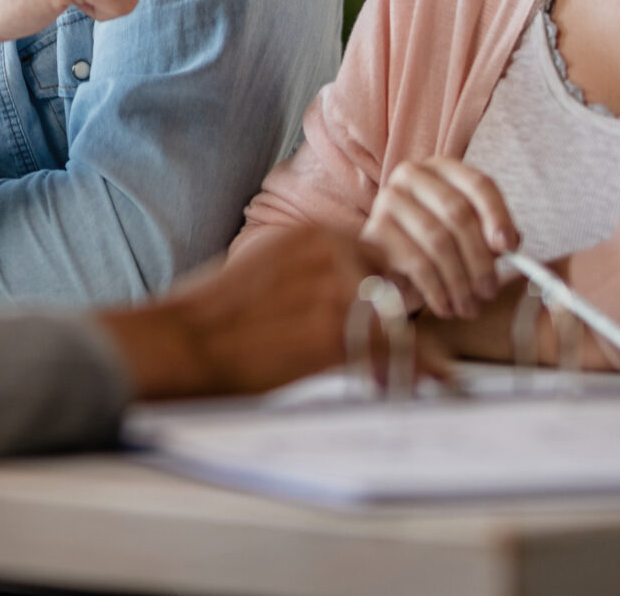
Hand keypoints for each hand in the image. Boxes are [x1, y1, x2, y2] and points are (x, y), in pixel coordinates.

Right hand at [98, 227, 409, 399]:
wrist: (182, 342)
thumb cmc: (211, 315)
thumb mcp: (265, 267)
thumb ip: (307, 273)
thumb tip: (335, 296)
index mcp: (312, 235)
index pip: (380, 256)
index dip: (391, 291)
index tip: (400, 318)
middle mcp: (332, 254)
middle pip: (397, 287)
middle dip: (407, 322)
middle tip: (425, 355)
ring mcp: (336, 291)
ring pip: (402, 321)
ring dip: (418, 351)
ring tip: (433, 376)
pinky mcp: (335, 334)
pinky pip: (398, 351)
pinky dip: (421, 370)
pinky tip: (437, 385)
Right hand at [360, 157, 517, 319]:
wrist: (389, 269)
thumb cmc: (434, 249)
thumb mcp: (468, 238)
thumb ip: (492, 237)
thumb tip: (508, 245)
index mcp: (442, 169)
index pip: (479, 184)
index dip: (498, 216)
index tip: (510, 249)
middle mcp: (411, 175)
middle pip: (458, 213)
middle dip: (480, 258)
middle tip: (490, 291)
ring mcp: (389, 199)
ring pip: (438, 240)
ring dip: (460, 281)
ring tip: (469, 306)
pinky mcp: (375, 230)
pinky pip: (417, 262)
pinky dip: (437, 290)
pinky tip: (445, 306)